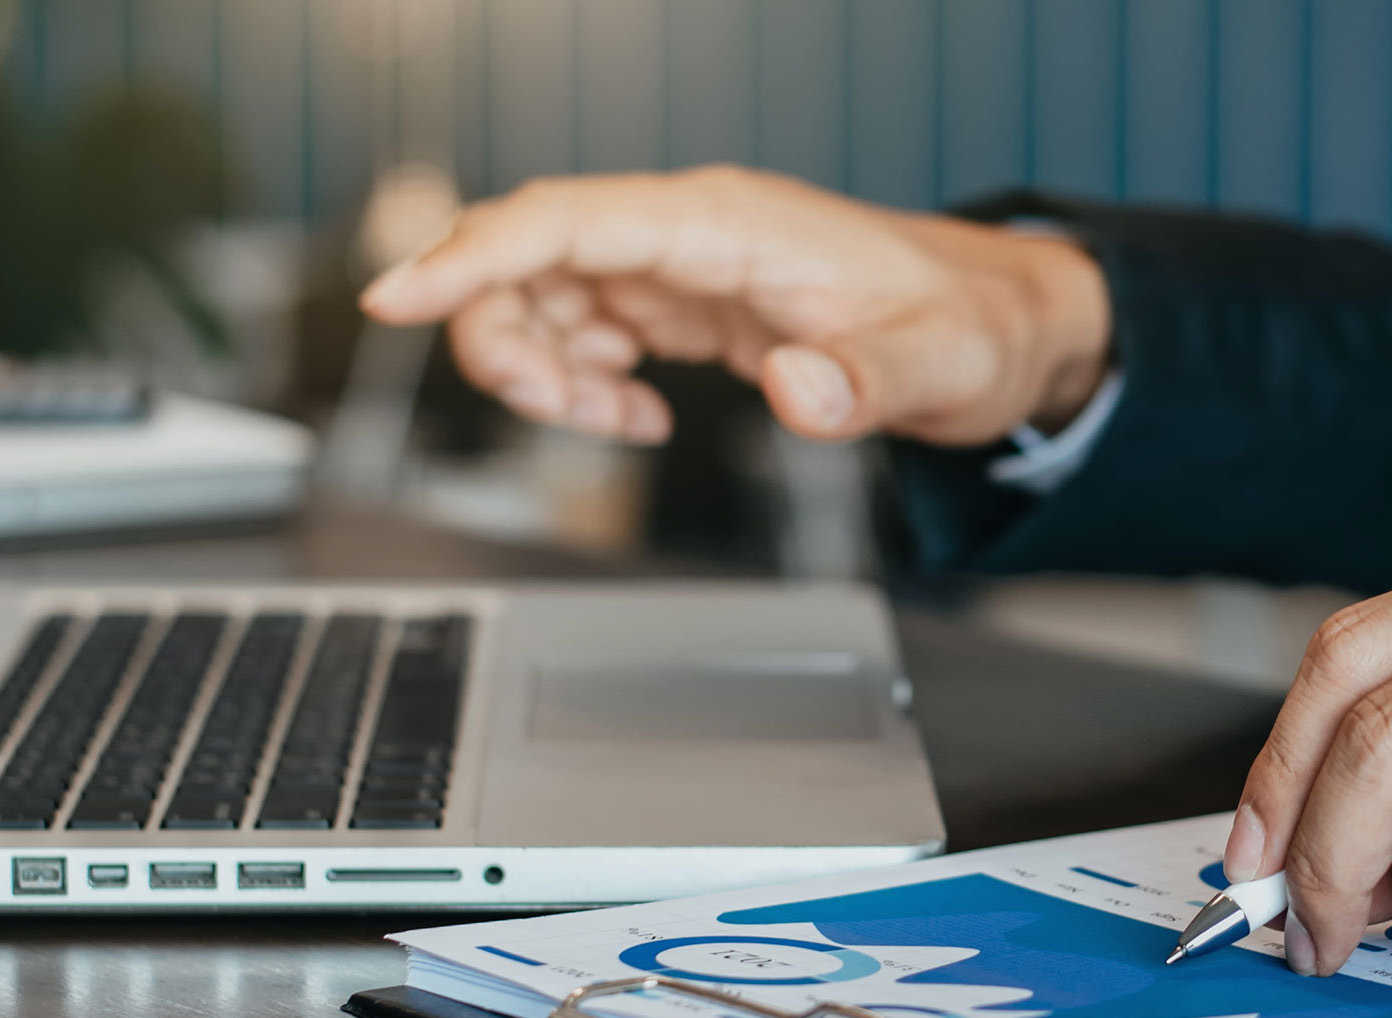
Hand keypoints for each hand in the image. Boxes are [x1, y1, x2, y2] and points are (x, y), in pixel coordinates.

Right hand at [357, 165, 1110, 446]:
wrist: (998, 325)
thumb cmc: (969, 327)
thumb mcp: (935, 365)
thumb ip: (864, 383)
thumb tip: (802, 397)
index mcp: (725, 222)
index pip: (564, 218)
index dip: (468, 253)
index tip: (393, 298)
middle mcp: (688, 230)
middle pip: (526, 255)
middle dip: (499, 333)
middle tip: (557, 412)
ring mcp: (680, 264)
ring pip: (544, 295)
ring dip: (542, 369)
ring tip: (616, 424)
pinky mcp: (684, 303)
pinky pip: (587, 329)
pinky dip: (584, 383)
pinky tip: (637, 420)